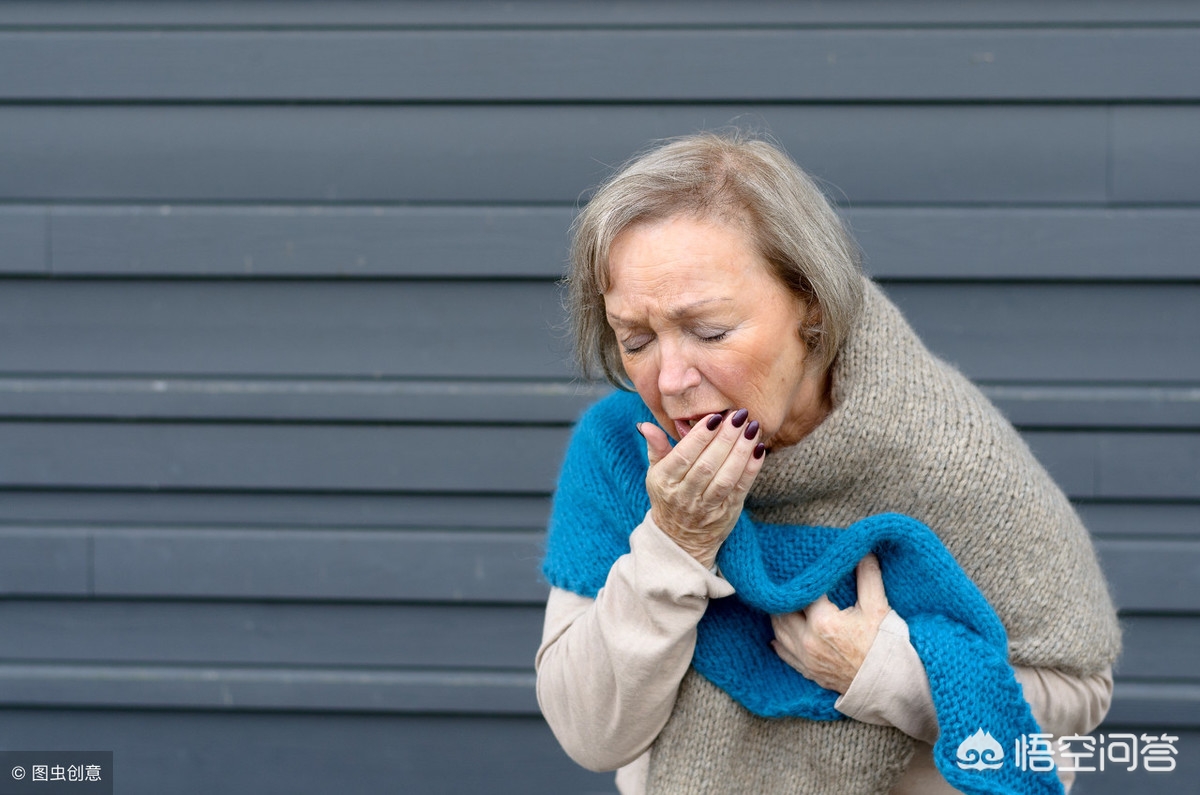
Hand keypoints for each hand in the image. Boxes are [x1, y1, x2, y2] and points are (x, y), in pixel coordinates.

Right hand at [638, 410, 765, 568]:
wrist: (680, 539)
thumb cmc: (668, 496)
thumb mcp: (656, 473)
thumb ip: (656, 447)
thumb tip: (646, 425)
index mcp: (665, 481)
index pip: (684, 455)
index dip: (700, 435)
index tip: (715, 416)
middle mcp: (684, 495)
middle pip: (707, 465)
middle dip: (725, 438)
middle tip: (738, 416)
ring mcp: (707, 506)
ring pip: (726, 476)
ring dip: (741, 451)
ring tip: (752, 428)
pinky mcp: (727, 512)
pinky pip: (741, 488)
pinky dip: (751, 468)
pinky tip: (759, 448)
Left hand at [770, 553, 889, 693]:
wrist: (890, 686)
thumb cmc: (885, 647)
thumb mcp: (879, 608)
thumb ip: (868, 577)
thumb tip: (863, 552)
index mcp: (823, 621)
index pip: (804, 593)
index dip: (804, 580)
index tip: (803, 569)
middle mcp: (808, 640)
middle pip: (784, 611)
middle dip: (786, 597)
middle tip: (786, 583)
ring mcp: (806, 658)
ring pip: (780, 632)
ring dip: (778, 616)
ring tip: (780, 603)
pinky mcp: (809, 672)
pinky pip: (785, 654)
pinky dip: (779, 641)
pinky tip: (776, 635)